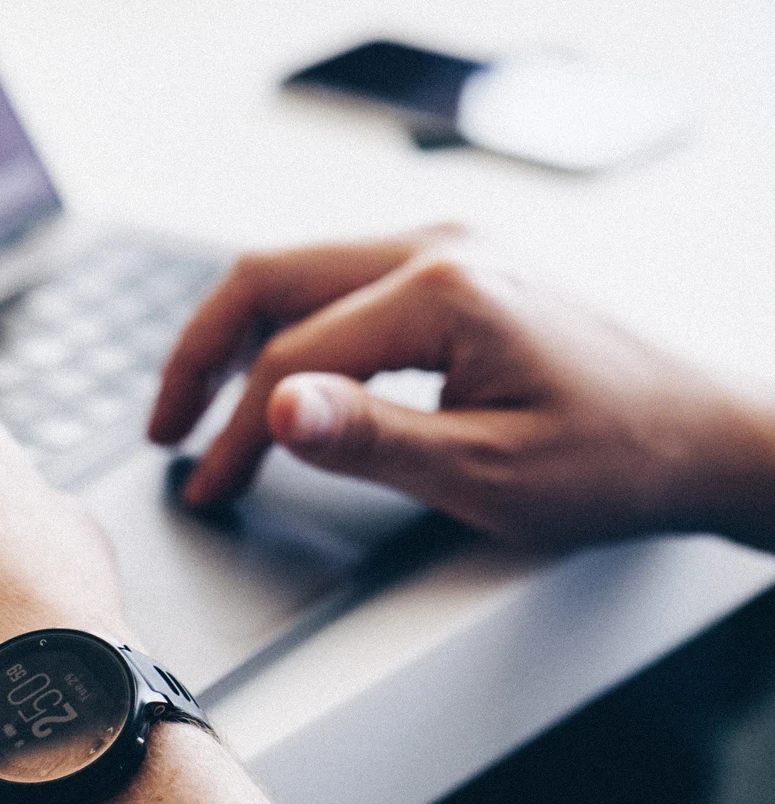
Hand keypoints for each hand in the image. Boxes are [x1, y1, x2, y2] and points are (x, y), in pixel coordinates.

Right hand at [150, 226, 773, 548]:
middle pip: (269, 279)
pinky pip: (339, 284)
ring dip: (237, 337)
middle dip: (200, 355)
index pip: (294, 359)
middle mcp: (438, 248)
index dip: (237, 433)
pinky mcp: (455, 270)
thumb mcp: (490, 472)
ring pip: (296, 274)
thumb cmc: (617, 459)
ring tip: (199, 407)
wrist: (705, 434)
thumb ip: (373, 438)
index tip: (211, 489)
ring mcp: (447, 250)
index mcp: (444, 290)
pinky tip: (274, 379)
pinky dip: (287, 330)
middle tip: (165, 429)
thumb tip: (275, 407)